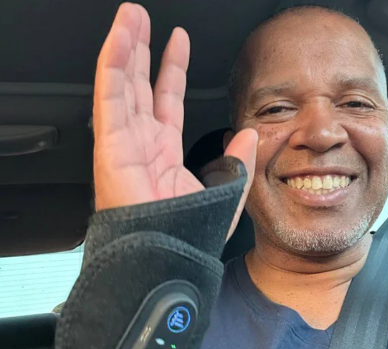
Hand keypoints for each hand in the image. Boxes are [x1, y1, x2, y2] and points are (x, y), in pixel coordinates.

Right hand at [93, 2, 257, 238]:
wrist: (168, 256)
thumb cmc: (189, 234)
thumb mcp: (226, 193)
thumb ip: (238, 162)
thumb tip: (249, 134)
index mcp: (165, 152)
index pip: (167, 100)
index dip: (172, 70)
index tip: (179, 43)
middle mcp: (143, 144)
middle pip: (140, 86)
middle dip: (143, 51)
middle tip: (143, 20)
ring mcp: (125, 143)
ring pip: (121, 85)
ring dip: (125, 49)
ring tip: (130, 17)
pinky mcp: (112, 146)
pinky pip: (110, 98)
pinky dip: (112, 67)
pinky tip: (120, 41)